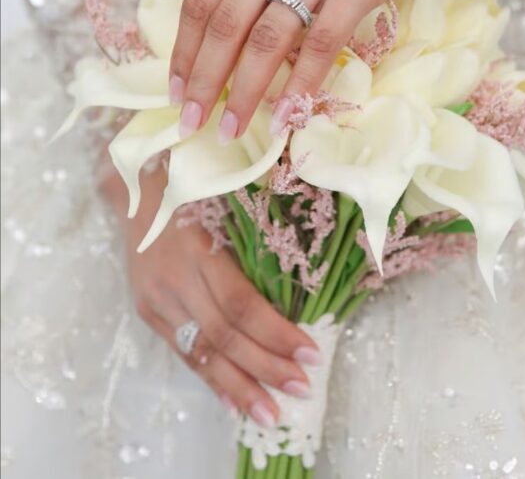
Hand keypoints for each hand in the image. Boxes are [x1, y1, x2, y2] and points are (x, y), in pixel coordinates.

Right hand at [101, 162, 319, 426]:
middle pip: (224, 335)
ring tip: (269, 413)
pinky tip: (234, 399)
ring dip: (239, 387)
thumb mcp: (227, 207)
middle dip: (265, 367)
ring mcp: (157, 298)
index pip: (241, 303)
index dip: (276, 333)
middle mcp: (174, 279)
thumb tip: (298, 292)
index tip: (310, 354)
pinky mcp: (148, 311)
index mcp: (199, 247)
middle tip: (301, 389)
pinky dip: (211, 378)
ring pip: (202, 352)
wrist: (137, 189)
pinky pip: (183, 352)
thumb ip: (254, 248)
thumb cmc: (196, 190)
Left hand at [150, 0, 460, 140]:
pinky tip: (289, 112)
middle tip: (192, 122)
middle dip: (204, 79)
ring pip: (269, 38)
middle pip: (227, 24)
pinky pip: (323, 41)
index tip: (175, 91)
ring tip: (232, 129)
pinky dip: (303, 81)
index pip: (202, 0)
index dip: (183, 50)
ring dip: (246, 90)